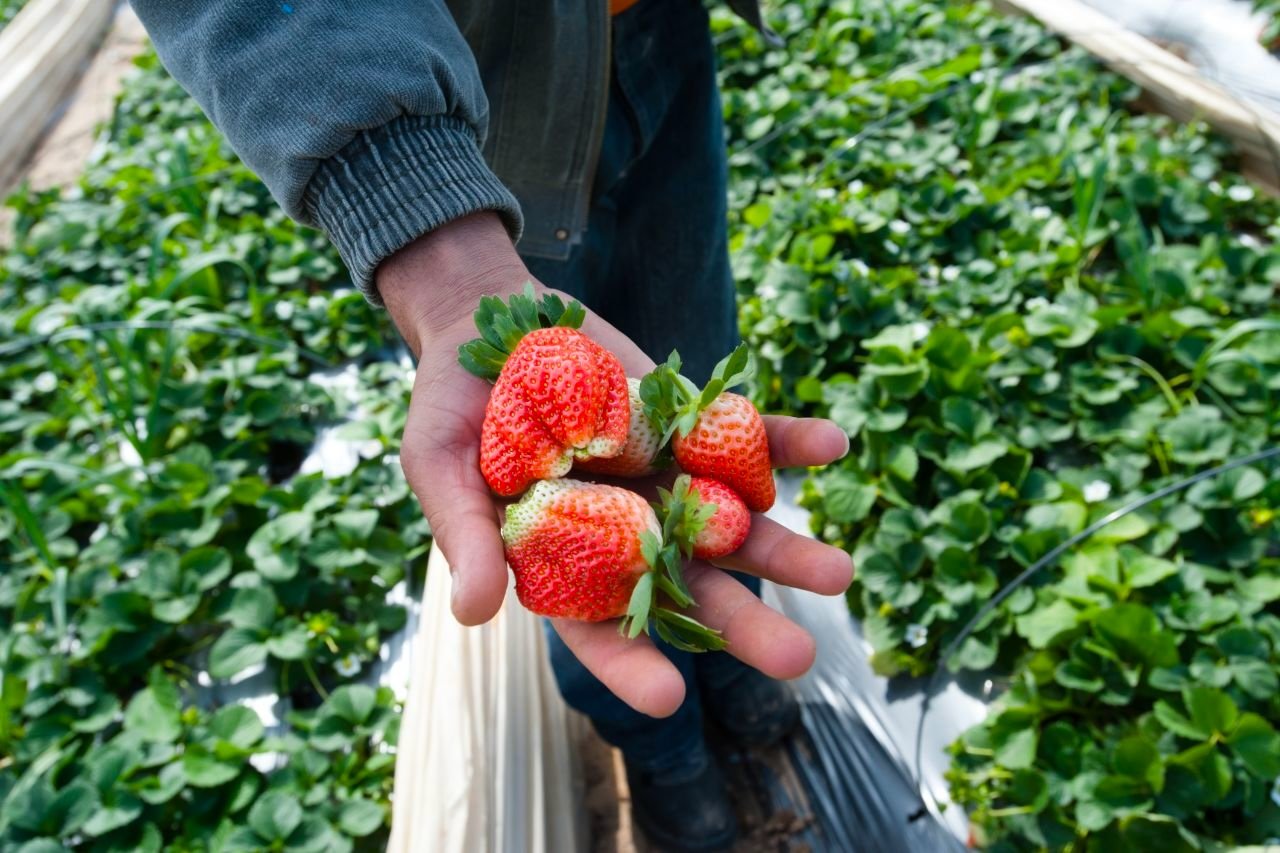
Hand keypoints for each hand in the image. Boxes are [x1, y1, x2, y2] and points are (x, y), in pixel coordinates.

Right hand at [378, 212, 853, 717]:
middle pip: (688, 589)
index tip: (668, 697)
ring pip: (733, 526)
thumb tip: (474, 613)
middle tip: (796, 656)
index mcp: (566, 560)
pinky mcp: (688, 425)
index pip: (599, 626)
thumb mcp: (442, 468)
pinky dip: (786, 442)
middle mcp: (627, 531)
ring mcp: (665, 479)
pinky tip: (830, 445)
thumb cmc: (451, 411)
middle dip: (742, 624)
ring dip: (786, 549)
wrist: (488, 324)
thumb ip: (467, 536)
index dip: (630, 663)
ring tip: (837, 574)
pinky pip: (743, 436)